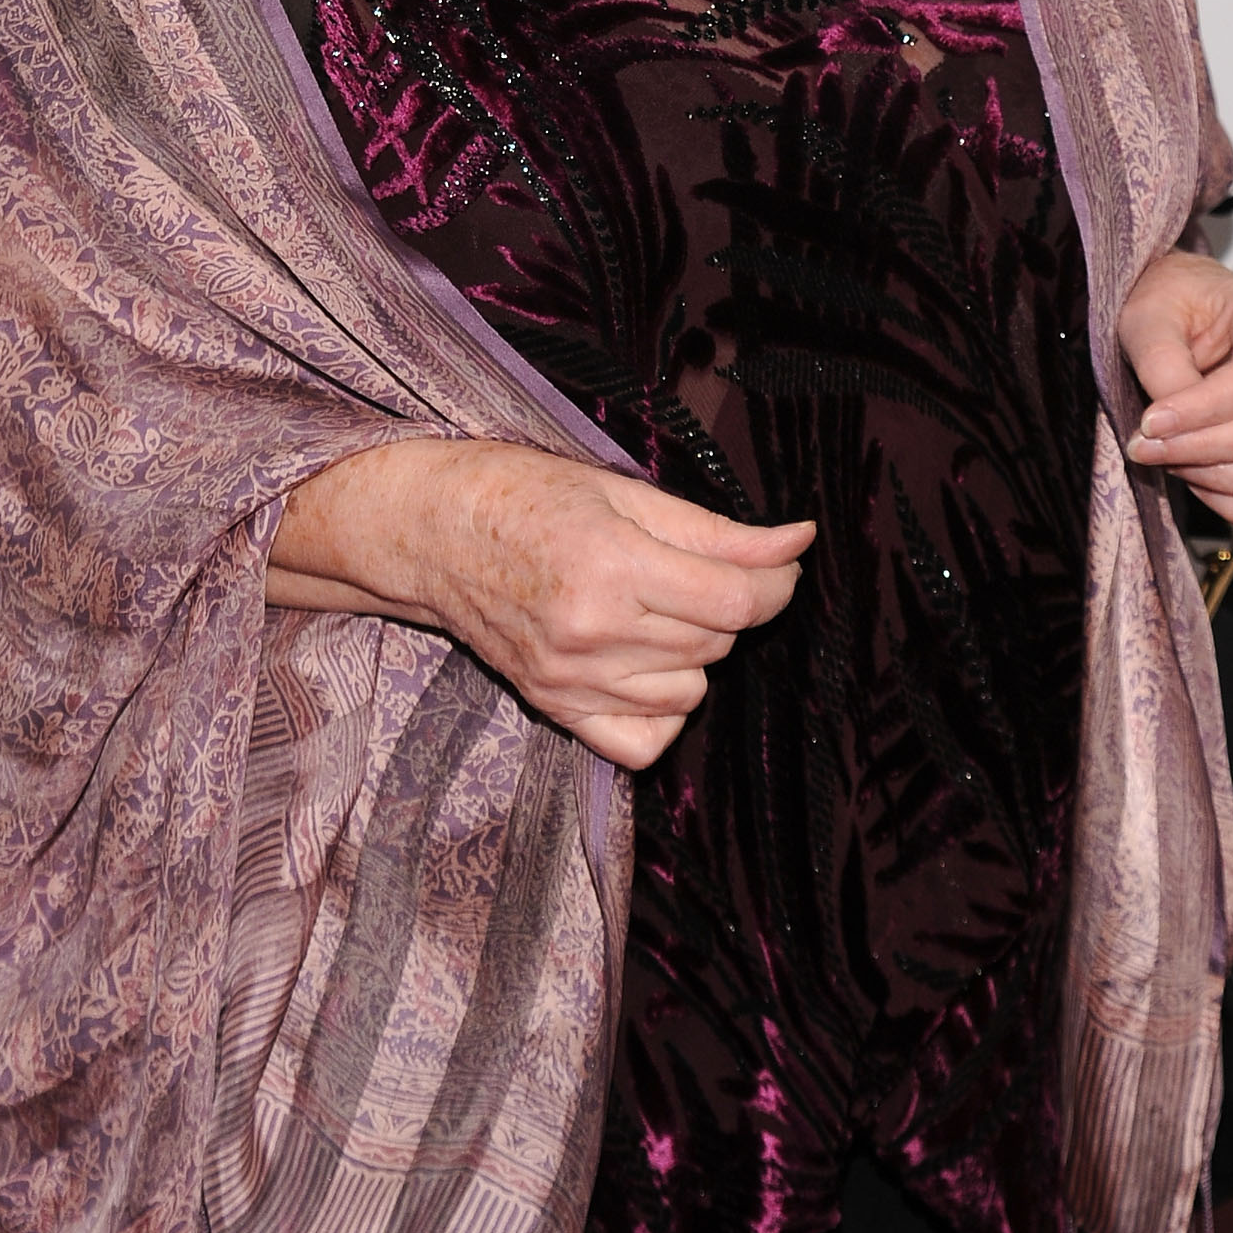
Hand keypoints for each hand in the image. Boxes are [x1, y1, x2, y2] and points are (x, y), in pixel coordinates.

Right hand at [267, 439, 812, 770]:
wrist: (433, 532)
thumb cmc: (525, 495)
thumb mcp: (624, 491)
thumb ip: (717, 531)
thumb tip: (799, 543)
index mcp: (611, 566)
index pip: (737, 601)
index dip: (778, 581)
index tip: (782, 558)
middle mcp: (591, 632)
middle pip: (718, 641)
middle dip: (729, 603)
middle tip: (693, 566)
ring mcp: (570, 680)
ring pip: (691, 691)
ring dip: (696, 651)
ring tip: (657, 607)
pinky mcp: (555, 709)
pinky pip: (646, 741)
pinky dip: (663, 709)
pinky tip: (646, 665)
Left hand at [1116, 250, 1232, 529]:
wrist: (1184, 314)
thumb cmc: (1171, 307)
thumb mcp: (1149, 318)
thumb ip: (1161, 363)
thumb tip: (1168, 424)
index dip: (1206, 409)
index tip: (1150, 424)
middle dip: (1207, 449)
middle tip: (1147, 448)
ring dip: (1225, 481)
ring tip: (1172, 460)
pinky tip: (1199, 480)